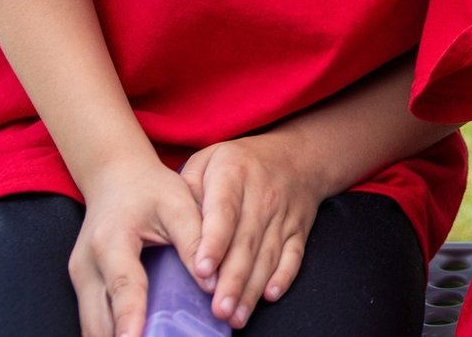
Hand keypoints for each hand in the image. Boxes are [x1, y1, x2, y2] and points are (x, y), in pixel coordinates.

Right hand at [69, 159, 205, 336]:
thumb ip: (194, 240)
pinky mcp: (82, 287)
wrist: (114, 177)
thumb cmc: (151, 188)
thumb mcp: (178, 204)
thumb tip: (212, 281)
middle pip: (97, 319)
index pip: (123, 286)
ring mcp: (80, 279)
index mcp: (112, 241)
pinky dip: (112, 333)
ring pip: (91, 327)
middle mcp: (87, 265)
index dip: (130, 317)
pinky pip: (93, 321)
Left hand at [181, 135, 325, 327]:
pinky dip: (284, 276)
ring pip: (268, 255)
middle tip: (218, 309)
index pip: (223, 211)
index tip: (202, 270)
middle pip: (247, 242)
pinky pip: (294, 256)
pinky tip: (269, 295)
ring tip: (235, 316)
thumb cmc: (240, 163)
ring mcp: (283, 215)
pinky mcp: (299, 230)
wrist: (297, 155)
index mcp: (234, 175)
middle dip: (233, 279)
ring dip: (252, 288)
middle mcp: (263, 196)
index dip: (214, 242)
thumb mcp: (208, 160)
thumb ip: (187, 189)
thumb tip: (173, 227)